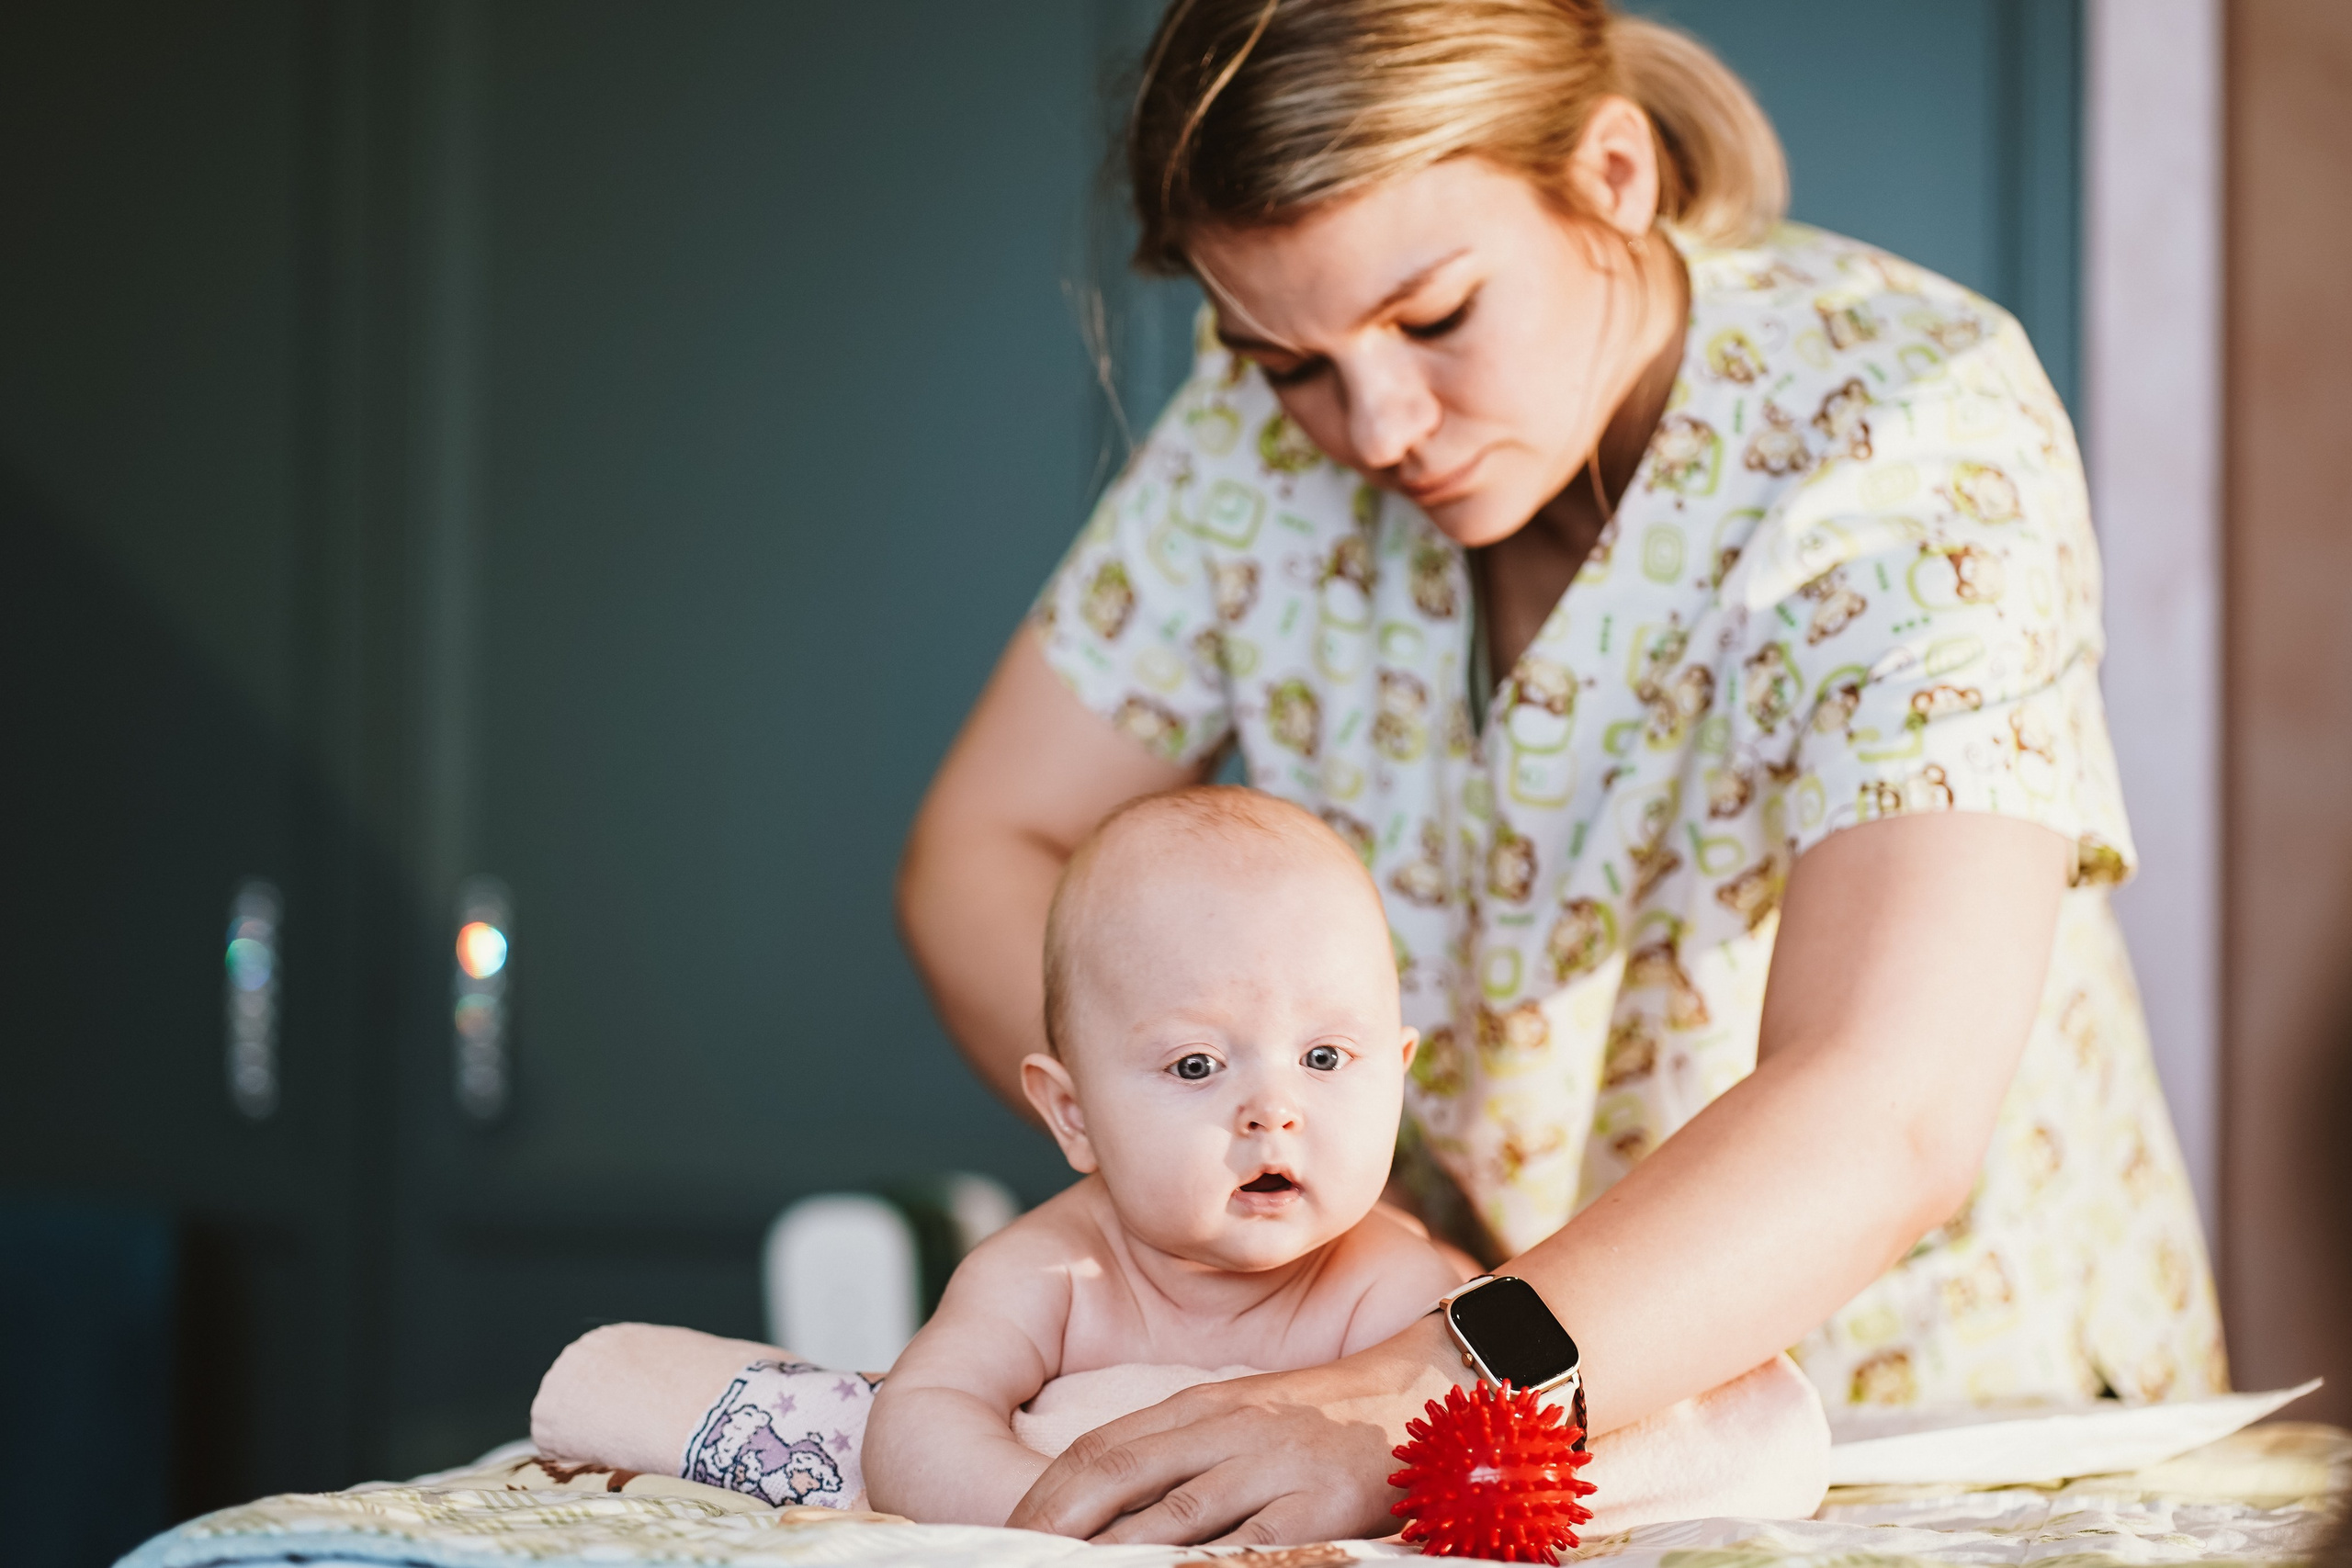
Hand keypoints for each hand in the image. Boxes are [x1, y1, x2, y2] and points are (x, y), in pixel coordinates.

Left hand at [1007, 1315, 1461, 1544]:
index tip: (1005, 1528)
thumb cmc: (1325, 1421)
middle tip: (1009, 1555)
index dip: (1046, 1491)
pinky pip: (1250, 1544)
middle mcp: (1224, 1430)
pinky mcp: (1315, 1508)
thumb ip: (1180, 1453)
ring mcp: (1269, 1467)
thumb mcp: (1242, 1418)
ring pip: (1172, 1516)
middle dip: (1055, 1522)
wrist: (1427, 1395)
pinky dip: (1207, 1564)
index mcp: (1201, 1406)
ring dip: (1115, 1552)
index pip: (1101, 1448)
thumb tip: (1110, 1509)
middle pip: (1118, 1474)